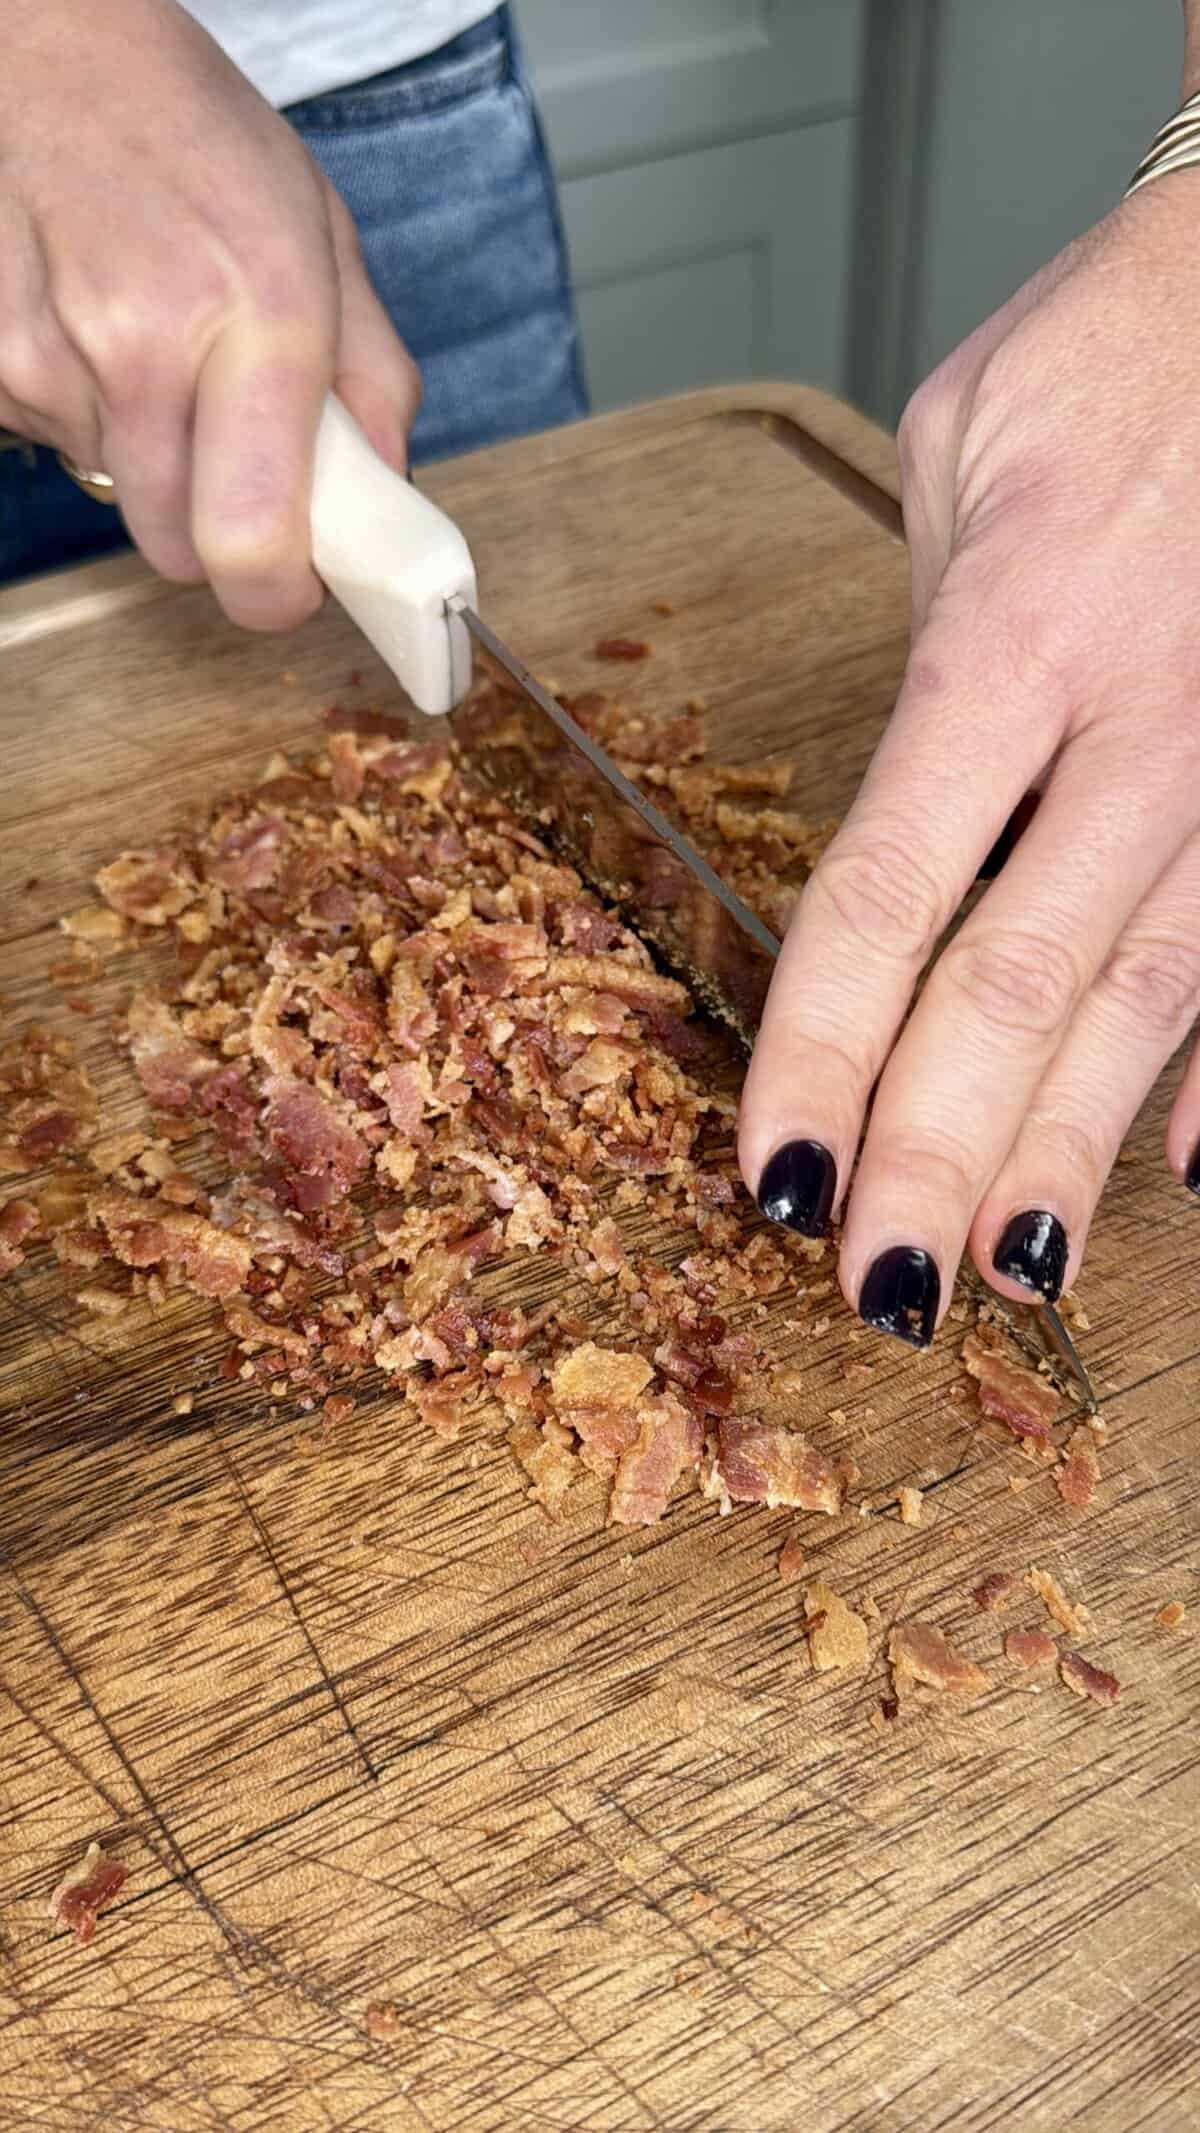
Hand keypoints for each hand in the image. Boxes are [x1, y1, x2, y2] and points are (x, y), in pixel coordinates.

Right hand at [0, 0, 419, 626]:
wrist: (42, 44)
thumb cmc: (194, 134)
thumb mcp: (320, 232)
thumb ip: (372, 376)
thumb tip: (387, 492)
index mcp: (260, 318)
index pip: (252, 544)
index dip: (275, 593)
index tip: (292, 582)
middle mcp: (146, 348)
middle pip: (177, 550)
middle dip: (212, 527)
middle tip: (229, 450)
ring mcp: (49, 358)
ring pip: (114, 494)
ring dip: (145, 453)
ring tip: (149, 344)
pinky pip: (51, 440)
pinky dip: (77, 409)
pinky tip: (86, 320)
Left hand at [739, 172, 1199, 1342]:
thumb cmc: (1123, 338)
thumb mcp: (962, 453)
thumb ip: (930, 653)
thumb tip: (914, 821)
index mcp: (1018, 636)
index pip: (889, 895)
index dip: (821, 1053)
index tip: (773, 1174)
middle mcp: (1146, 721)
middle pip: (1019, 980)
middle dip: (942, 1152)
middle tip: (881, 1290)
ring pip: (1154, 993)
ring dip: (1073, 1149)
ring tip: (1008, 1278)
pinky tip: (1181, 1173)